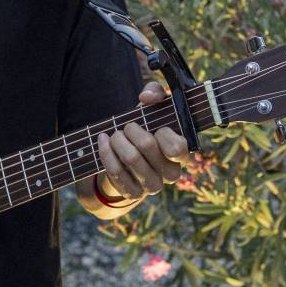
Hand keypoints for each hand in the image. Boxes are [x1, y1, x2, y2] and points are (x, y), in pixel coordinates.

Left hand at [96, 81, 190, 200]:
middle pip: (147, 146)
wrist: (128, 156)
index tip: (155, 126)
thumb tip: (146, 98)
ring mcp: (153, 186)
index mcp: (182, 154)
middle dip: (131, 129)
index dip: (162, 132)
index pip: (177, 148)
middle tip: (127, 126)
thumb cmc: (147, 128)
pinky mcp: (134, 193)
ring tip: (114, 134)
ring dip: (117, 140)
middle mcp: (171, 173)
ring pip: (130, 158)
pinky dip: (106, 152)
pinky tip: (103, 142)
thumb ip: (155, 93)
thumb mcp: (153, 107)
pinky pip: (116, 171)